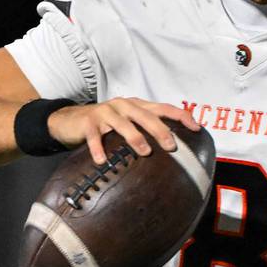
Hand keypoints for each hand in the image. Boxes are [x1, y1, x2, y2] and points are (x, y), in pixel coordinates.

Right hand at [49, 98, 201, 163]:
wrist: (70, 120)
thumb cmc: (106, 125)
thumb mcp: (128, 123)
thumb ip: (146, 130)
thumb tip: (175, 147)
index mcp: (137, 105)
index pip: (164, 108)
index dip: (181, 116)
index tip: (196, 128)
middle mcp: (123, 106)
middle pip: (145, 116)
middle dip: (160, 130)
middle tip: (171, 146)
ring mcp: (105, 113)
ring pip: (123, 124)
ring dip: (135, 137)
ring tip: (144, 152)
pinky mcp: (88, 123)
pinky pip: (94, 136)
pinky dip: (98, 148)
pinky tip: (102, 160)